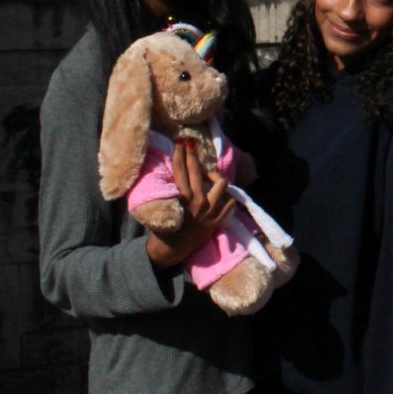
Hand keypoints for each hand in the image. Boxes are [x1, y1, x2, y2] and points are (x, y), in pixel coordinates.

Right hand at [145, 139, 234, 270]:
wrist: (171, 252)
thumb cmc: (163, 229)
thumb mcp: (163, 207)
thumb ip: (172, 190)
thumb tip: (177, 171)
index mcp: (181, 199)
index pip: (180, 170)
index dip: (180, 154)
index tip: (180, 142)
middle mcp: (197, 203)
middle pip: (197, 171)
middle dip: (193, 155)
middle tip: (191, 145)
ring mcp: (210, 212)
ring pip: (220, 183)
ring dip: (214, 176)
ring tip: (208, 175)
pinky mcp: (218, 220)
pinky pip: (229, 202)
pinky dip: (226, 196)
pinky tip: (219, 194)